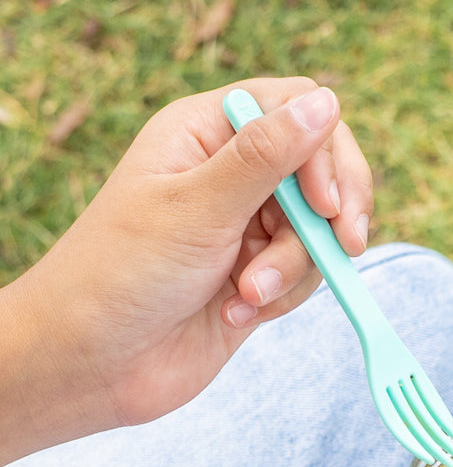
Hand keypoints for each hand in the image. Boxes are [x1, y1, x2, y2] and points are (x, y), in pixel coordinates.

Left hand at [2, 77, 371, 460]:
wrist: (95, 364)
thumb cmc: (123, 274)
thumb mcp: (198, 207)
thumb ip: (266, 157)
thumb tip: (325, 102)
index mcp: (204, 133)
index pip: (294, 108)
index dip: (323, 152)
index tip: (327, 206)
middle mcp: (228, 173)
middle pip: (319, 170)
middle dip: (328, 216)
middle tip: (343, 249)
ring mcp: (244, 227)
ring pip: (315, 231)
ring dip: (292, 269)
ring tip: (246, 296)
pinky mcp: (254, 276)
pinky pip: (303, 276)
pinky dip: (282, 298)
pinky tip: (237, 315)